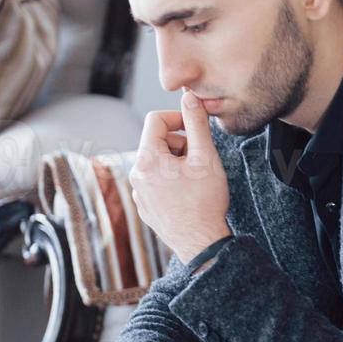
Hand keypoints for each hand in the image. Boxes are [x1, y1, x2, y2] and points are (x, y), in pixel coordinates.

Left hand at [129, 90, 231, 262]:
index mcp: (147, 159)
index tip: (195, 126)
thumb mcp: (205, 156)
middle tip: (200, 159)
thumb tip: (189, 97)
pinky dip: (172, 181)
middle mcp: (136, 174)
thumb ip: (196, 122)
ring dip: (177, 163)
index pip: (156, 119)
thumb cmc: (204, 201)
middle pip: (156, 142)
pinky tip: (189, 195)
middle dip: (180, 143)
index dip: (178, 117)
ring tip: (196, 179)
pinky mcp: (146, 207)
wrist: (201, 244)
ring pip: (157, 163)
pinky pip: (156, 182)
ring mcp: (139, 193)